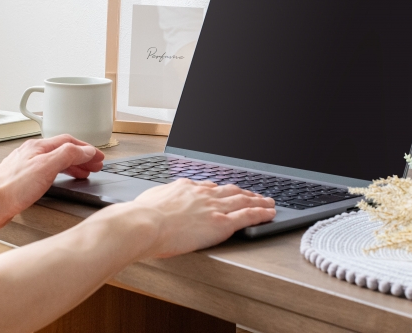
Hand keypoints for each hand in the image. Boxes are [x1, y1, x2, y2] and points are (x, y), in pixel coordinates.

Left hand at [0, 134, 103, 229]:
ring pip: (56, 160)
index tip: (98, 157)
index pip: (69, 142)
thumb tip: (85, 150)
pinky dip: (61, 173)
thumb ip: (68, 155)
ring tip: (84, 173)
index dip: (86, 149)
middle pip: (63, 150)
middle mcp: (33, 153)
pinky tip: (62, 179)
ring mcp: (27, 165)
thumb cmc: (13, 187)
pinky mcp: (23, 179)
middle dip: (82, 157)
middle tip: (95, 166)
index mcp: (38, 147)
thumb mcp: (47, 166)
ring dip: (73, 165)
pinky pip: (48, 171)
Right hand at [128, 178, 275, 257]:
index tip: (226, 190)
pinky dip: (262, 213)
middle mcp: (203, 194)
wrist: (143, 224)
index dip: (221, 190)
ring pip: (244, 200)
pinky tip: (270, 213)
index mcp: (185, 188)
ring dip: (259, 200)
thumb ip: (158, 199)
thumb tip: (155, 201)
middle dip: (245, 192)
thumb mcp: (149, 200)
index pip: (209, 187)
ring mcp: (214, 207)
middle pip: (230, 190)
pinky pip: (248, 216)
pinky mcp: (221, 223)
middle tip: (255, 194)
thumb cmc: (140, 216)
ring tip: (270, 202)